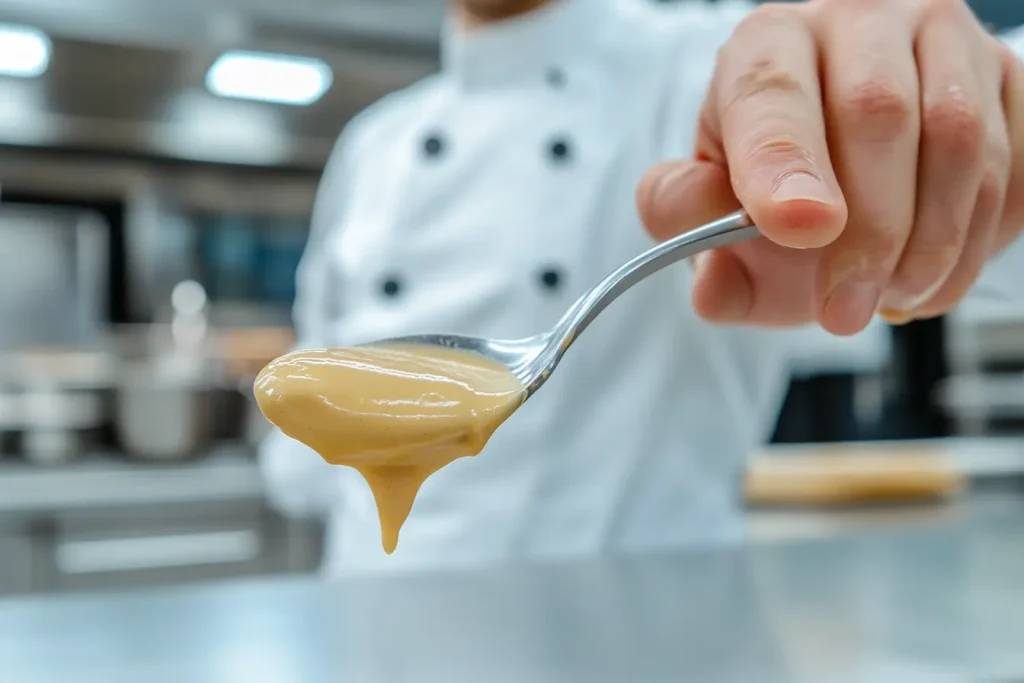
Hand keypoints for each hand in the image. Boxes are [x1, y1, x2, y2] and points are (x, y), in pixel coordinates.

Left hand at [637, 0, 1023, 333]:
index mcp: (768, 46)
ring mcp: (942, 43)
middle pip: (878, 113)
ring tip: (890, 300)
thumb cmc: (769, 184)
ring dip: (932, 244)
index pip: (773, 92)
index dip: (786, 161)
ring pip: (960, 139)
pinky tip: (934, 275)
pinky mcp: (1006, 80)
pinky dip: (981, 238)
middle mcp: (856, 24)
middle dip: (868, 232)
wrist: (841, 168)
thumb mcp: (707, 209)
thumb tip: (711, 276)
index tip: (800, 227)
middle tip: (845, 310)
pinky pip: (1014, 163)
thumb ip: (687, 234)